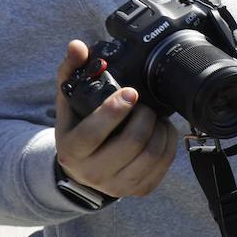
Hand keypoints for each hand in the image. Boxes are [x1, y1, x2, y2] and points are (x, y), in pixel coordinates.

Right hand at [53, 40, 178, 197]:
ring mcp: (117, 185)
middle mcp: (92, 172)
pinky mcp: (139, 189)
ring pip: (151, 155)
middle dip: (145, 117)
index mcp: (72, 150)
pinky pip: (163, 165)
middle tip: (145, 105)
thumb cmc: (78, 129)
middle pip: (131, 143)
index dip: (114, 111)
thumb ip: (71, 72)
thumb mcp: (68, 103)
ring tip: (155, 116)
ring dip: (160, 129)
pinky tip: (162, 131)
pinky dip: (169, 143)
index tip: (130, 92)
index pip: (93, 133)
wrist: (83, 168)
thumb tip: (77, 46)